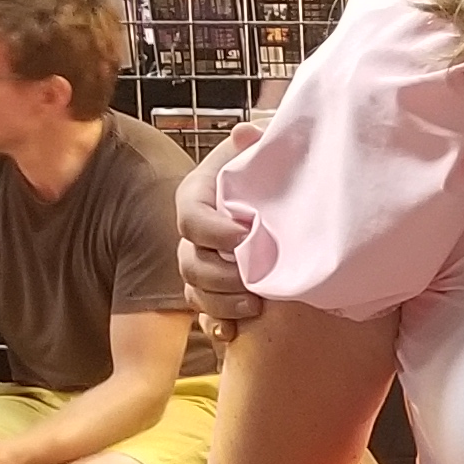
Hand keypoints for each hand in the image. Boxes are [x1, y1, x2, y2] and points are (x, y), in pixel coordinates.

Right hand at [175, 96, 276, 332]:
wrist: (274, 197)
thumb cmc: (264, 172)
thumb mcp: (259, 154)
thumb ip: (254, 145)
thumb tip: (246, 132)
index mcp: (197, 196)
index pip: (190, 217)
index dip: (215, 231)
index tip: (246, 237)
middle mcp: (192, 233)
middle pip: (189, 261)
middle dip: (221, 276)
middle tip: (255, 282)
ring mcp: (199, 262)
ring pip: (194, 290)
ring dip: (220, 302)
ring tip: (255, 306)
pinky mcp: (211, 288)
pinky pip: (202, 312)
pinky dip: (216, 324)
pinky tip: (232, 332)